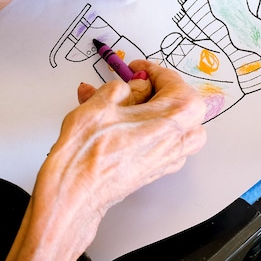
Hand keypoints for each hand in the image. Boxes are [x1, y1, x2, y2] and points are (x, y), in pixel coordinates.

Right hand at [0, 60, 206, 260]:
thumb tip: (129, 88)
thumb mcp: (100, 103)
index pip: (174, 82)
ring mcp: (166, 159)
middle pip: (184, 107)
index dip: (152, 71)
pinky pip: (163, 144)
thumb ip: (121, 89)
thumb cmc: (86, 151)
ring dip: (159, 113)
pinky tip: (122, 126)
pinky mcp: (153, 171)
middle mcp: (175, 141)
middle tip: (136, 85)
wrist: (76, 191)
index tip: (136, 69)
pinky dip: (149, 131)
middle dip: (161, 91)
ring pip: (177, 129)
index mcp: (172, 117)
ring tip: (130, 105)